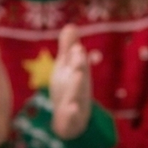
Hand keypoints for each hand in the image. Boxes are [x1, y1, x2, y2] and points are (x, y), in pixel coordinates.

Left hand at [49, 24, 92, 139]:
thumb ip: (68, 48)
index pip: (78, 61)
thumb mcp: (66, 67)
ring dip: (78, 84)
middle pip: (81, 74)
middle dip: (80, 63)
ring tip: (77, 74)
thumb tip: (71, 25)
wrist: (70, 121)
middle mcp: (80, 86)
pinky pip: (72, 115)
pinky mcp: (72, 118)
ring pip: (78, 93)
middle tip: (79, 51)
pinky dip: (72, 112)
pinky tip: (71, 108)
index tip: (76, 45)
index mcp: (77, 72)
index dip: (77, 53)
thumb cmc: (69, 89)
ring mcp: (77, 102)